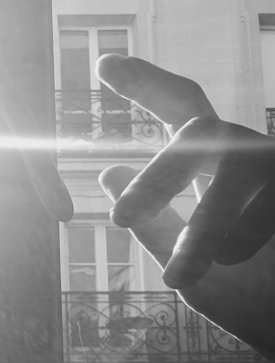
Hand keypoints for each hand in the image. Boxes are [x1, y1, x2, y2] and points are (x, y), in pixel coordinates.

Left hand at [95, 54, 274, 362]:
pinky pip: (263, 208)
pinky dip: (237, 242)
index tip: (103, 62)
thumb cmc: (247, 299)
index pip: (182, 110)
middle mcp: (250, 155)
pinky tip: (238, 264)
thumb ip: (153, 223)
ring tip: (179, 277)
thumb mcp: (186, 267)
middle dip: (158, 174)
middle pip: (198, 131)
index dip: (147, 83)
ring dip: (200, 232)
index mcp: (216, 166)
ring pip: (230, 177)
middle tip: (120, 217)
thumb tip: (107, 169)